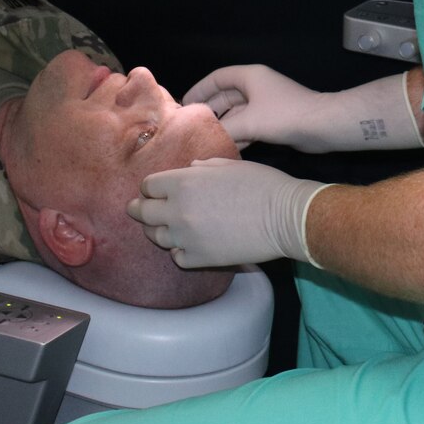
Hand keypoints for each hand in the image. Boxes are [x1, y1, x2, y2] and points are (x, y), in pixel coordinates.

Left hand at [127, 157, 328, 268]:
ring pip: (156, 237)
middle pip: (143, 212)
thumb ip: (202, 168)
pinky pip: (176, 256)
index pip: (148, 186)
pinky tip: (187, 245)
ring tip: (164, 227)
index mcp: (183, 182)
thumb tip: (190, 170)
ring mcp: (186, 237)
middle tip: (140, 210)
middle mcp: (178, 210)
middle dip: (141, 209)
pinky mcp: (199, 259)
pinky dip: (179, 250)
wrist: (283, 217)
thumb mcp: (228, 165)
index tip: (154, 190)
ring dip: (158, 230)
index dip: (151, 187)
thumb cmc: (260, 184)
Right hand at [185, 65, 423, 153]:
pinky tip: (226, 150)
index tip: (184, 104)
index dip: (199, 89)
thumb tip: (204, 140)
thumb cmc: (285, 116)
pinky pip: (248, 124)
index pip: (217, 78)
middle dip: (209, 112)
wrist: (323, 126)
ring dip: (223, 126)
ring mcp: (265, 103)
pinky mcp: (273, 119)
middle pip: (225, 96)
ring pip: (236, 113)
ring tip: (204, 141)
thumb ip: (224, 129)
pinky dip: (237, 135)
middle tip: (191, 128)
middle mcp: (256, 86)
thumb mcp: (249, 122)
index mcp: (249, 76)